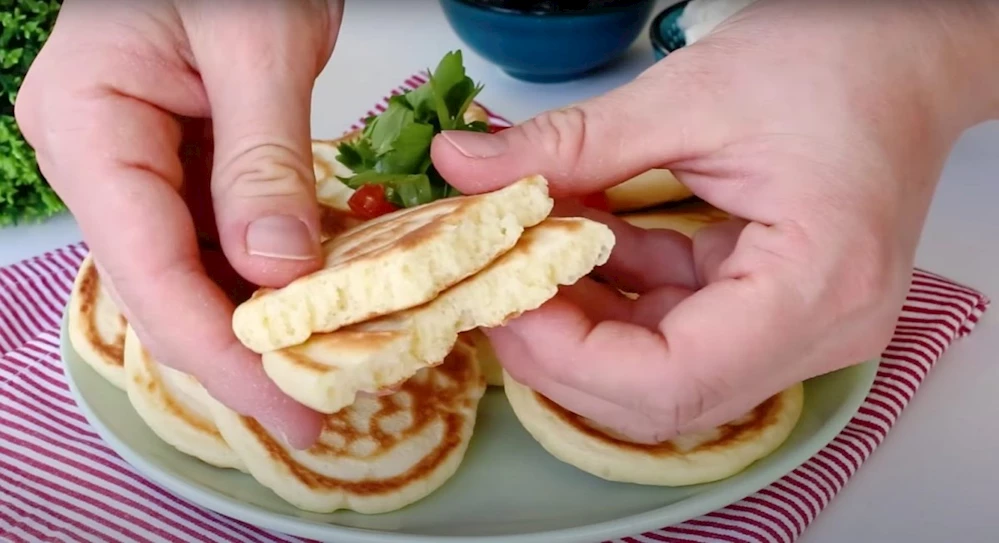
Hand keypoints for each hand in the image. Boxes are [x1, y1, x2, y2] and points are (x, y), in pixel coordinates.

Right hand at [16, 0, 343, 447]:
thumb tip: (275, 272)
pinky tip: (316, 305)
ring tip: (324, 369)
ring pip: (193, 269)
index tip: (287, 408)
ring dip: (257, 322)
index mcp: (87, 125)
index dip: (217, 352)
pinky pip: (220, 235)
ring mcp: (138, 161)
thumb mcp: (257, 44)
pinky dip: (269, 273)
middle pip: (165, 283)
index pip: (148, 268)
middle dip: (239, 353)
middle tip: (315, 411)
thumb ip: (262, 159)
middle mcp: (99, 156)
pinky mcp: (184, 161)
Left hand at [430, 0, 997, 442]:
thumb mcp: (688, 97)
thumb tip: (463, 166)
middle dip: (562, 350)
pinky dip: (615, 293)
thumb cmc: (837, 59)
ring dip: (580, 320)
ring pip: (660, 368)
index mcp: (818, 287)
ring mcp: (798, 326)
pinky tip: (572, 245)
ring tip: (521, 258)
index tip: (500, 301)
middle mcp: (818, 331)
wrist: (903, 53)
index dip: (569, 358)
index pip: (675, 381)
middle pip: (663, 394)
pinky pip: (675, 326)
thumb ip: (571, 144)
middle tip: (492, 288)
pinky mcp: (772, 307)